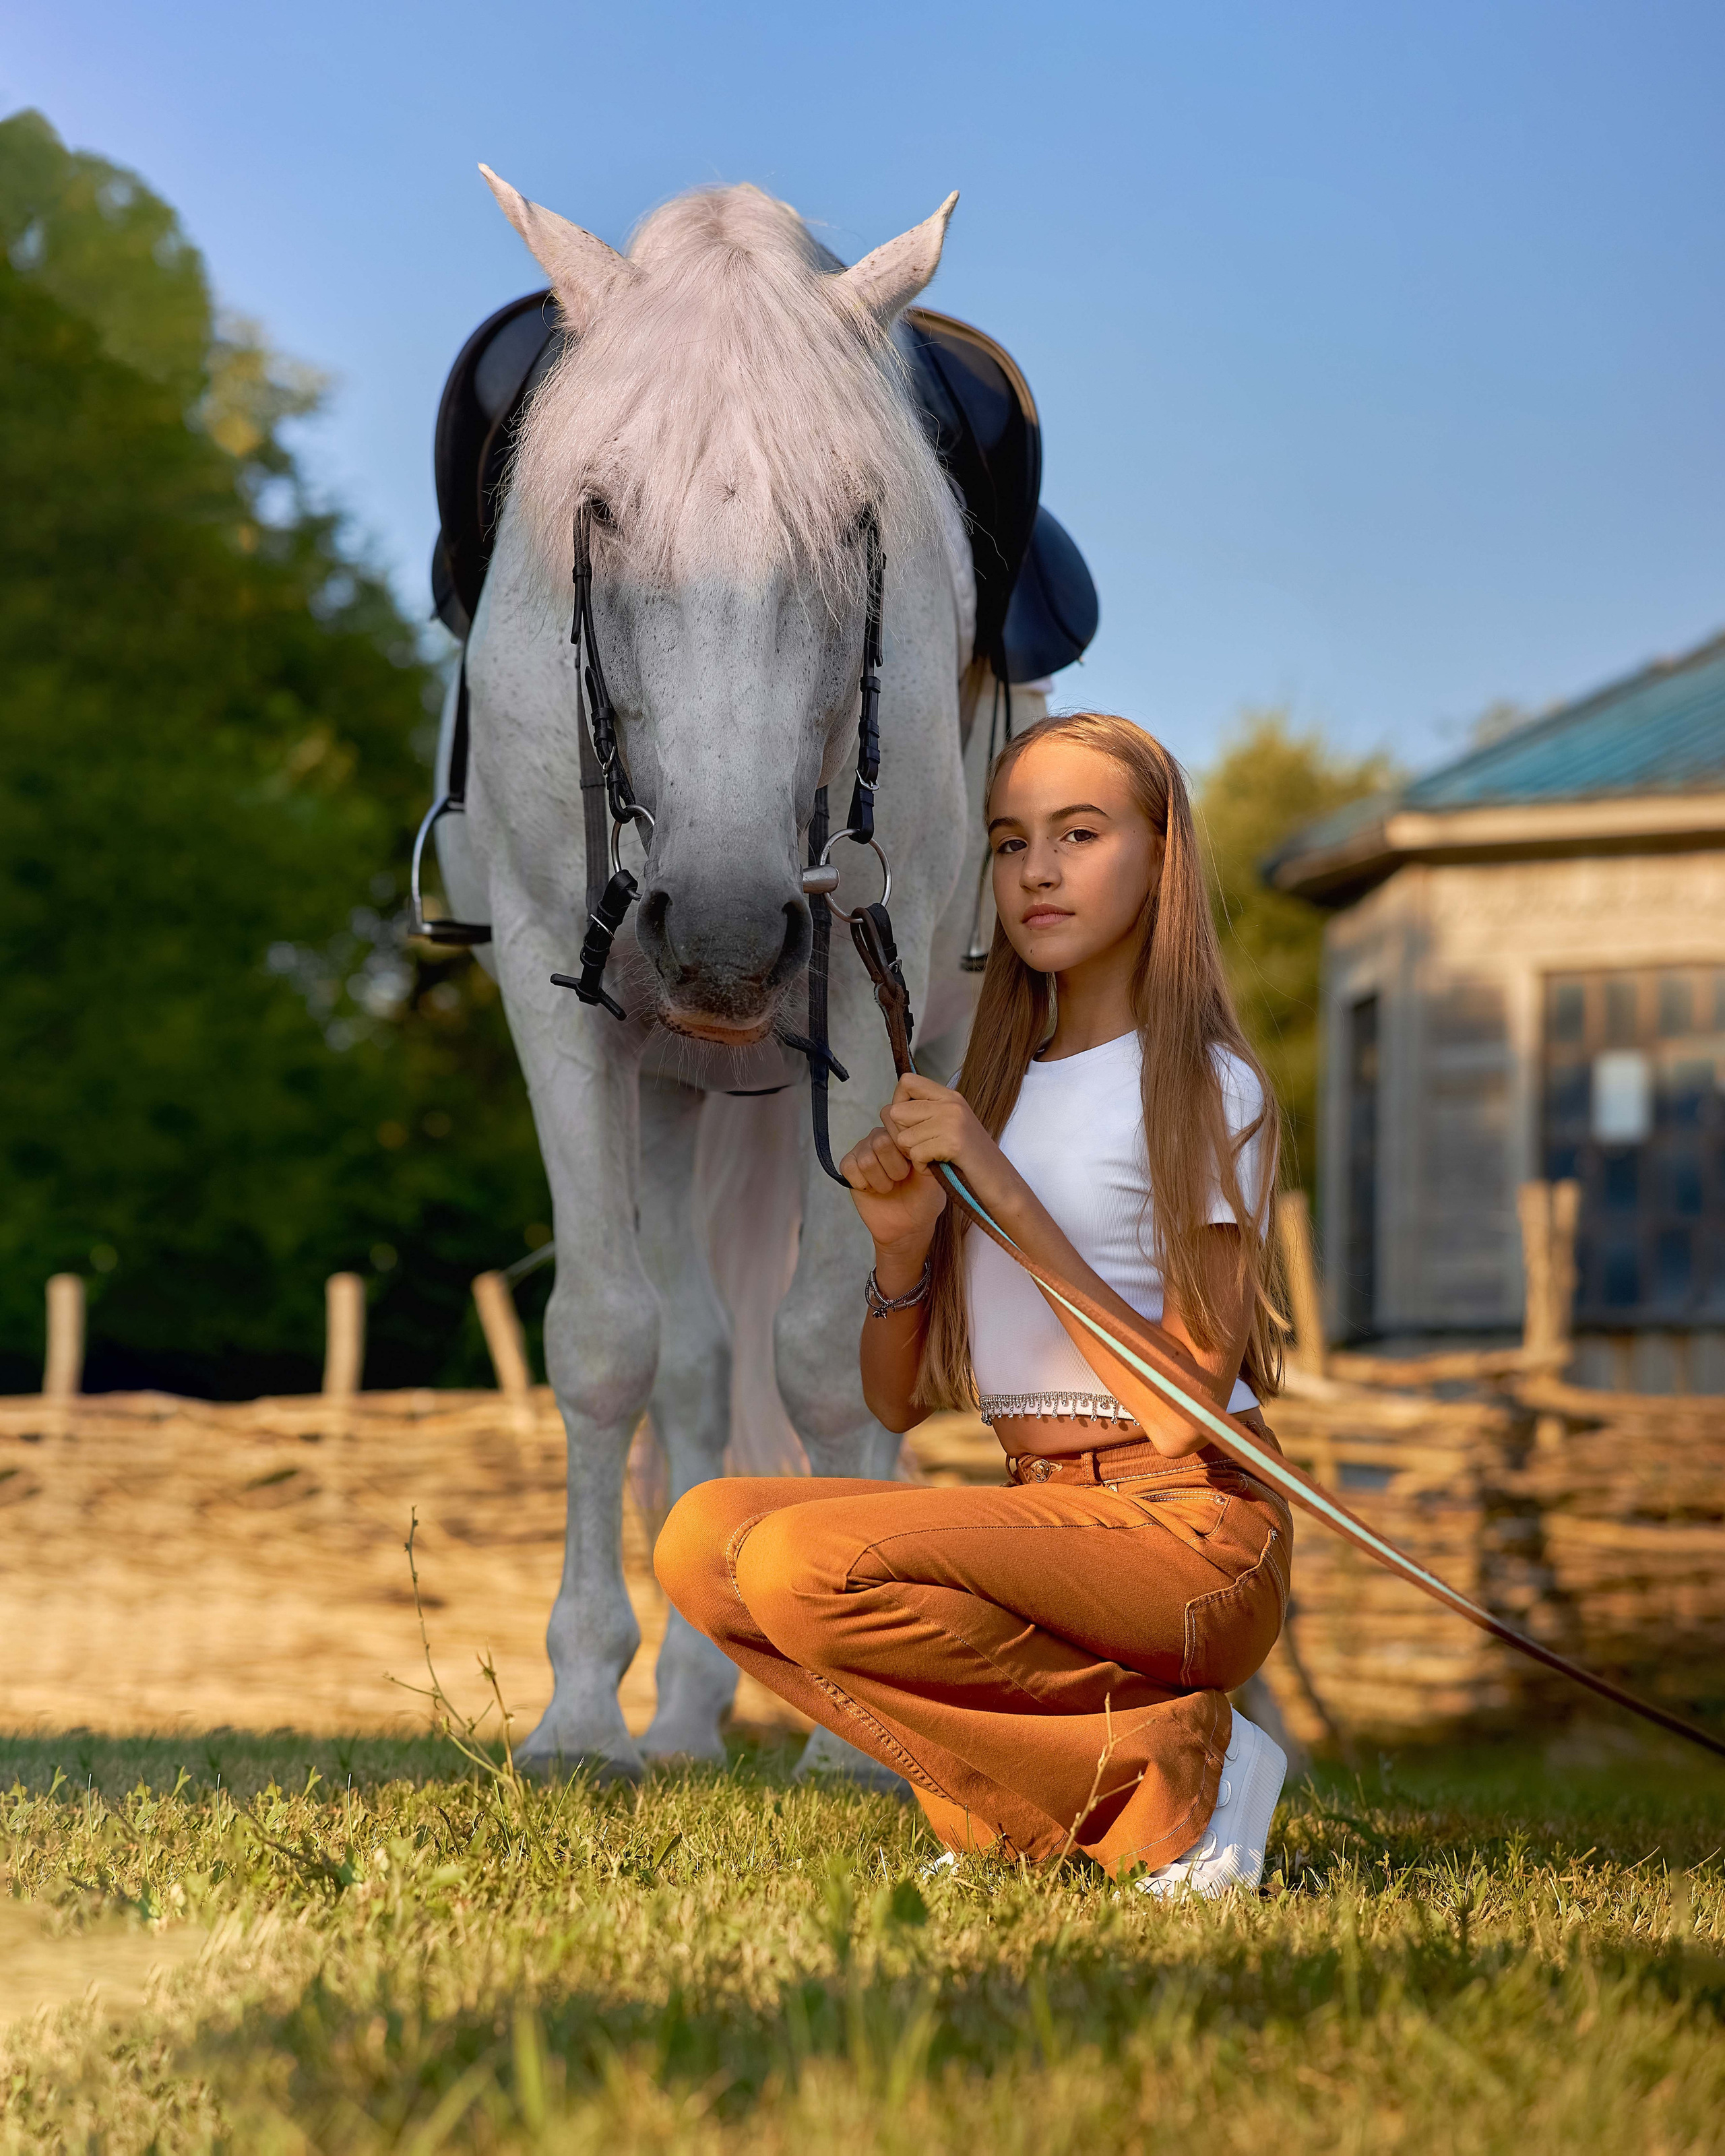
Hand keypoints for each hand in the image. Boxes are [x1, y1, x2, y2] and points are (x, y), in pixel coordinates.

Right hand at [838, 1121, 946, 1265]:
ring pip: (866, 1159)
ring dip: (881, 1180)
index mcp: (904, 1134)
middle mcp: (881, 1136)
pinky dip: (864, 1184)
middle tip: (901, 1178)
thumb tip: (918, 1138)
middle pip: (881, 1141)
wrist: (908, 1225)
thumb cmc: (924, 1198)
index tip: (914, 1165)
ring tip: (889, 1186)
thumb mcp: (935, 1174)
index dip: (905, 1148)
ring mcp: (863, 1150)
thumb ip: (928, 1152)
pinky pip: (850, 1168)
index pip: (897, 1122)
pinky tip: (873, 1188)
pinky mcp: (849, 1166)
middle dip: (895, 1168)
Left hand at [880, 1074, 1001, 1189]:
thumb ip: (927, 1112)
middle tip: (922, 1148)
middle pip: (897, 1112)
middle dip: (902, 1135)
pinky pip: (915, 1154)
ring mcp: (953, 1122)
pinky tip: (937, 1168)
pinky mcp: (953, 1143)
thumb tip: (891, 1109)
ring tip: (933, 1158)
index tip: (909, 1123)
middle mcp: (951, 1104)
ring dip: (912, 1154)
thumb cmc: (970, 1157)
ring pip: (902, 1137)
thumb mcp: (951, 1124)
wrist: (999, 1180)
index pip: (907, 1081)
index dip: (898, 1102)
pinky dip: (922, 1167)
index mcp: (950, 1096)